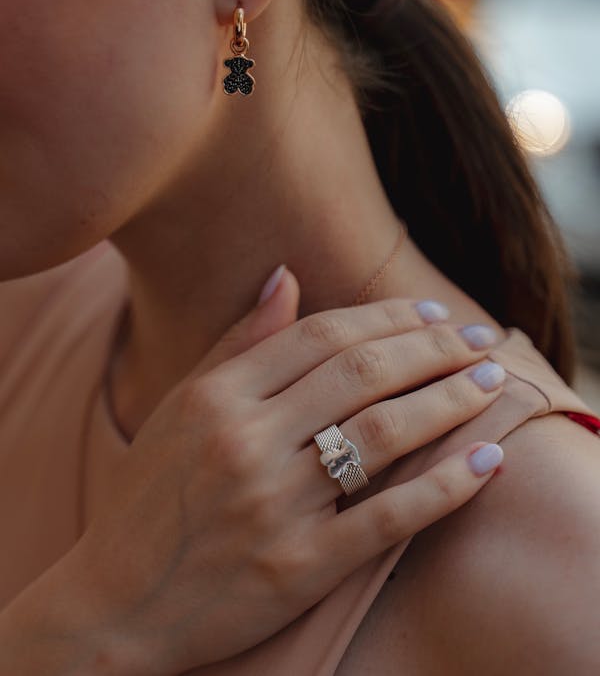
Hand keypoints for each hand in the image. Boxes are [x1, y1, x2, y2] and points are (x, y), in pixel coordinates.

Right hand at [74, 268, 505, 674]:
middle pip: (363, 374)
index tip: (432, 314)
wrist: (116, 603)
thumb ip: (236, 341)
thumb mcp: (180, 407)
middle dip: (434, 349)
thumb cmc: (146, 497)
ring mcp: (274, 506)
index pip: (321, 337)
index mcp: (216, 397)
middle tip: (480, 338)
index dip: (386, 318)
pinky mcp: (299, 567)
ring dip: (451, 400)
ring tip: (493, 381)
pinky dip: (444, 488)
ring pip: (385, 433)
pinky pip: (387, 518)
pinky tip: (486, 461)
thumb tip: (285, 276)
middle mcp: (246, 442)